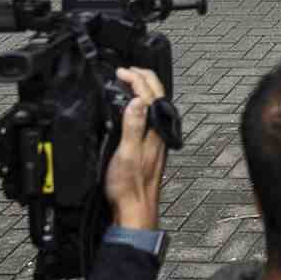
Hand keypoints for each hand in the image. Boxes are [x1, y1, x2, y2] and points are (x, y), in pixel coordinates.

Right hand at [104, 68, 168, 229]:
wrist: (136, 209)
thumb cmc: (131, 186)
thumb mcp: (127, 153)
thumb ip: (132, 125)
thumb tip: (136, 100)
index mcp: (155, 129)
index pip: (149, 94)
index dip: (135, 78)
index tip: (120, 72)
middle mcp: (159, 131)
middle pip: (156, 95)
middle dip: (142, 77)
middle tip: (126, 71)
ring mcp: (156, 138)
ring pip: (154, 104)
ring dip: (142, 89)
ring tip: (129, 82)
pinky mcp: (150, 145)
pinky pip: (148, 116)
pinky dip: (140, 104)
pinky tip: (132, 107)